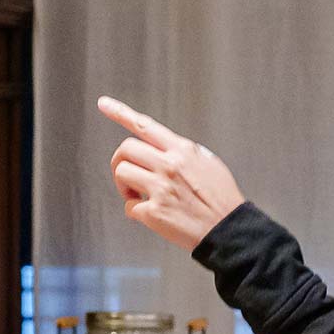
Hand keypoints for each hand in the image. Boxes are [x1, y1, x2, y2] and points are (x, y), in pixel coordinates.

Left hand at [99, 97, 246, 250]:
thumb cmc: (221, 199)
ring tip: (137, 195)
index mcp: (182, 150)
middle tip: (127, 176)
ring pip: (122, 173)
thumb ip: (184, 153)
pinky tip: (150, 215)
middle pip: (125, 149)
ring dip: (124, 186)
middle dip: (120, 161)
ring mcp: (160, 188)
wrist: (229, 230)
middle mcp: (169, 165)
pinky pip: (129, 207)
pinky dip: (135, 212)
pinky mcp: (154, 212)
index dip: (120, 112)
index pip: (144, 125)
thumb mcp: (208, 162)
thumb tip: (164, 149)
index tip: (104, 104)